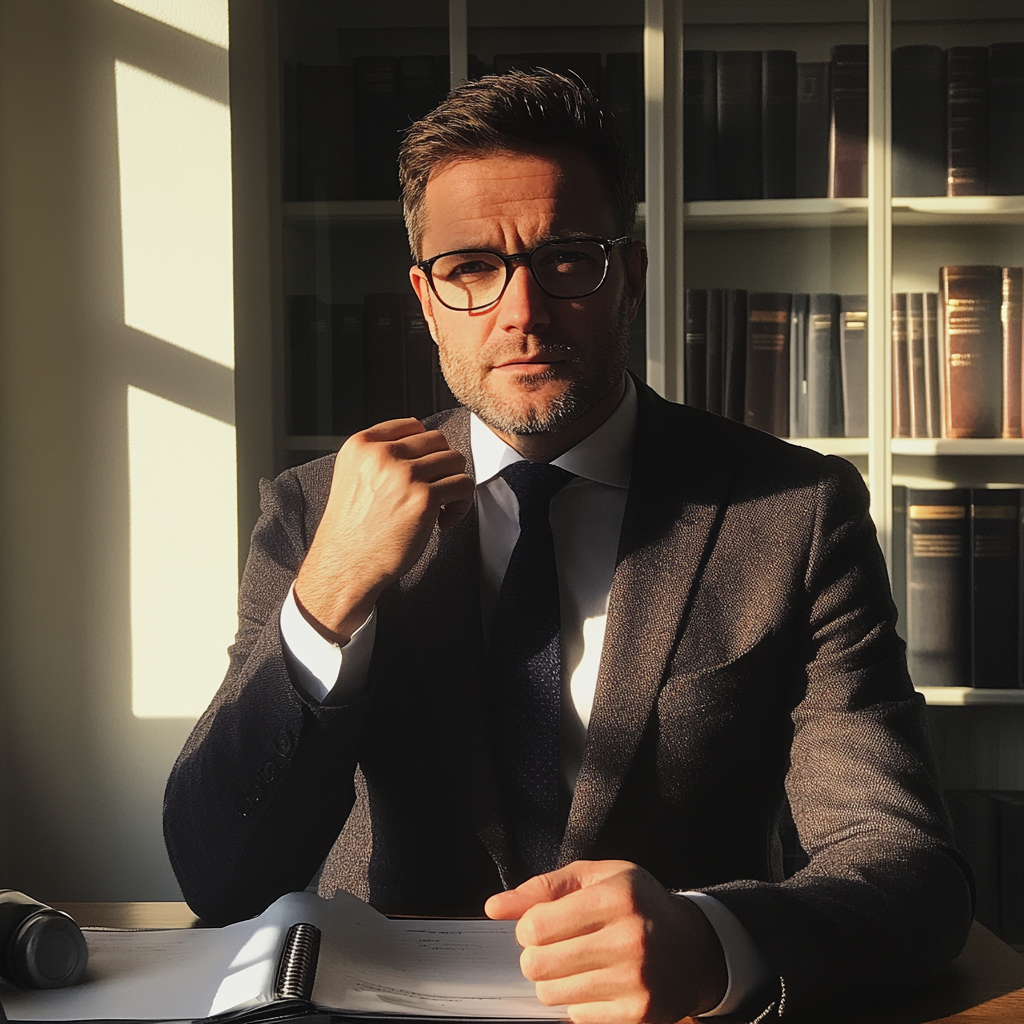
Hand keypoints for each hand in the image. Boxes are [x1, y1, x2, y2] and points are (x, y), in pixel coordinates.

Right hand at [294, 418, 473, 641]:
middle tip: (435, 490)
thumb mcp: (353, 476)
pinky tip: (444, 520)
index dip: (424, 450)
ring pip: (455, 460)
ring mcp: (404, 474)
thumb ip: (379, 456)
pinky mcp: (424, 498)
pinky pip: (463, 485)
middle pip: (438, 440)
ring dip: (454, 484)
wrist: (345, 566)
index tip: (424, 470)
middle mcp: (382, 454)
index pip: (412, 425)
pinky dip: (462, 504)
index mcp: (361, 444)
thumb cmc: (351, 529)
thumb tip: (421, 447)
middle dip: (441, 466)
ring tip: (441, 506)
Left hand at [484, 860, 726, 1023]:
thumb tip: (493, 907)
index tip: (541, 924)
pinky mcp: (638, 1015)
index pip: (537, 926)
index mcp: (617, 897)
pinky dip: (579, 1002)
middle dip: (536, 956)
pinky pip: (577, 1016)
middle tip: (554, 947)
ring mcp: (636, 982)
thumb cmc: (638, 904)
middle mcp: (629, 939)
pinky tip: (599, 983)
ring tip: (578, 964)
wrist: (694, 948)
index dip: (528, 927)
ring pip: (552, 994)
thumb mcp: (597, 878)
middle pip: (538, 964)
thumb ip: (543, 888)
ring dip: (555, 980)